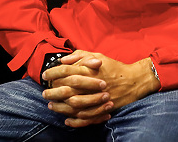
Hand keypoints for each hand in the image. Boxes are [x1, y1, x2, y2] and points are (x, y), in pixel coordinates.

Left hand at [42, 51, 159, 127]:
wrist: (133, 81)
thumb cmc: (113, 67)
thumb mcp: (98, 55)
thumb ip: (80, 55)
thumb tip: (63, 59)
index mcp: (90, 69)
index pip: (66, 70)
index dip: (53, 73)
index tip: (45, 75)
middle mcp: (92, 83)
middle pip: (67, 89)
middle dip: (53, 91)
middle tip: (44, 92)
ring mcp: (97, 97)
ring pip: (74, 105)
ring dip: (60, 106)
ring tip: (51, 105)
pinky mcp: (102, 109)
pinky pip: (85, 117)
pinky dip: (74, 120)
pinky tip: (66, 119)